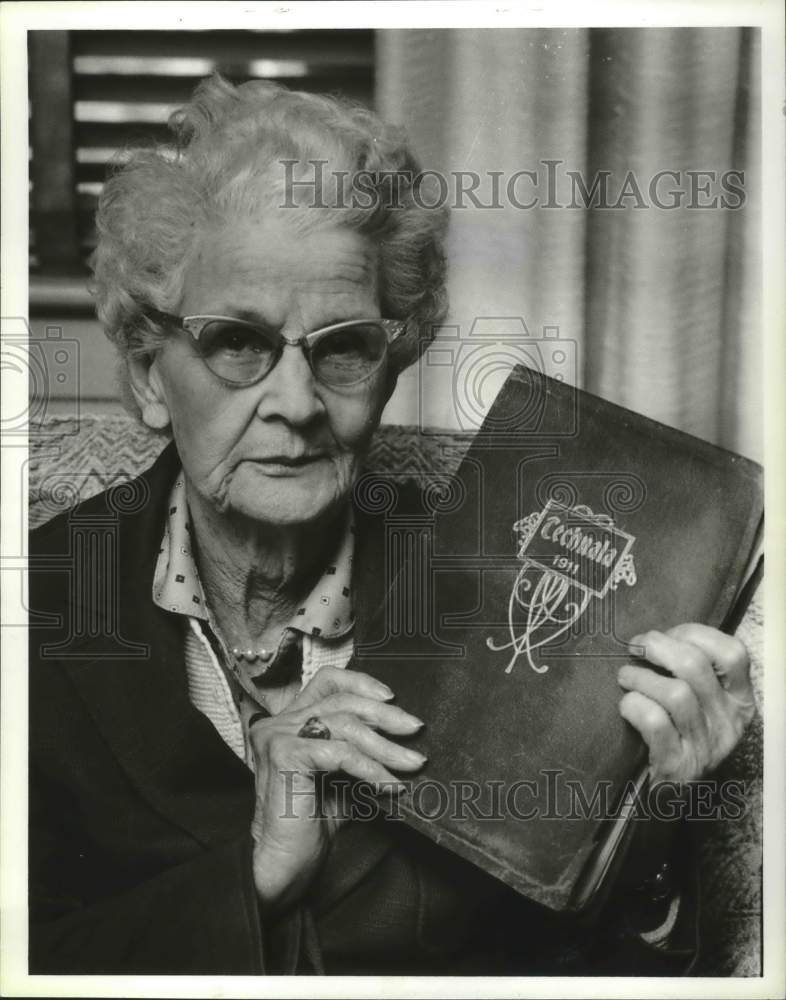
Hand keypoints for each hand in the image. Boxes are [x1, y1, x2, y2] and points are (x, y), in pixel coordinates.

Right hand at [248, 666, 423, 912]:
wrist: (286, 866)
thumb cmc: (314, 824)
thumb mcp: (344, 777)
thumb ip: (361, 751)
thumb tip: (405, 736)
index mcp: (289, 721)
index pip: (326, 681)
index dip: (361, 682)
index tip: (392, 698)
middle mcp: (278, 723)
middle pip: (342, 700)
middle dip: (385, 715)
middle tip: (415, 729)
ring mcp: (278, 737)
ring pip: (345, 726)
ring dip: (386, 746)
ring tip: (412, 764)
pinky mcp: (284, 756)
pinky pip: (341, 754)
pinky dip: (371, 769)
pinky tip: (389, 785)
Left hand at [617, 623, 755, 783]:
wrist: (671, 796)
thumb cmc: (680, 733)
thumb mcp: (701, 702)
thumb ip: (689, 671)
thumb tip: (653, 637)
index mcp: (739, 700)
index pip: (733, 653)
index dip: (694, 634)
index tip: (666, 634)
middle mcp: (729, 722)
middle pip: (695, 667)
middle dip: (657, 647)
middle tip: (635, 648)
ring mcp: (706, 747)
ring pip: (675, 694)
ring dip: (640, 677)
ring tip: (625, 677)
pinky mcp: (678, 766)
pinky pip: (655, 723)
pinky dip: (634, 706)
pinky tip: (626, 705)